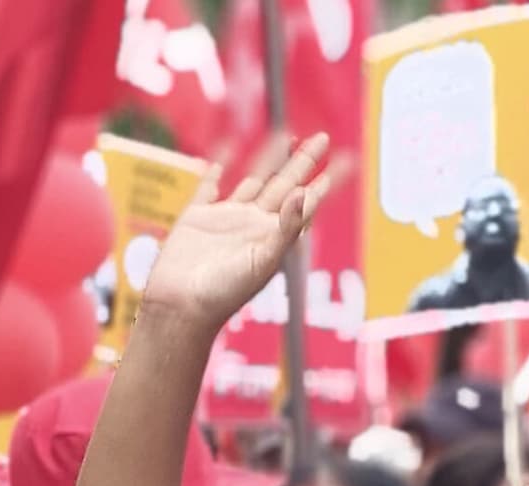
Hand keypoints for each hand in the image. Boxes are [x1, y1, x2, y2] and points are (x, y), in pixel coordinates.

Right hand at [138, 135, 333, 334]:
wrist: (181, 306)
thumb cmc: (225, 292)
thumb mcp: (264, 261)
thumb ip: (286, 228)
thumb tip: (302, 194)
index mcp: (274, 236)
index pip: (306, 202)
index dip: (326, 182)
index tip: (346, 160)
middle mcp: (254, 225)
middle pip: (285, 184)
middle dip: (304, 161)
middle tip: (323, 137)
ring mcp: (226, 220)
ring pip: (254, 180)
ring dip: (270, 159)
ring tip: (286, 135)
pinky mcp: (197, 218)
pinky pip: (209, 186)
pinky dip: (217, 167)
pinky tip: (226, 150)